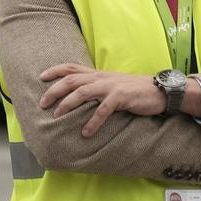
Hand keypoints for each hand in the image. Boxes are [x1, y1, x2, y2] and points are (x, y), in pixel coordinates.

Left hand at [39, 63, 163, 136]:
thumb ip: (97, 88)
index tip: (41, 77)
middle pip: (72, 80)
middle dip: (54, 91)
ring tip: (57, 116)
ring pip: (83, 92)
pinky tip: (86, 133)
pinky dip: (93, 122)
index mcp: (98, 74)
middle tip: (42, 104)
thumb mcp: (112, 85)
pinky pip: (103, 109)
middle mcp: (102, 78)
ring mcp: (111, 86)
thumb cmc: (134, 90)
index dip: (55, 71)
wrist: (159, 91)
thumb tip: (79, 98)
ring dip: (68, 104)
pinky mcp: (122, 97)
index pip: (72, 67)